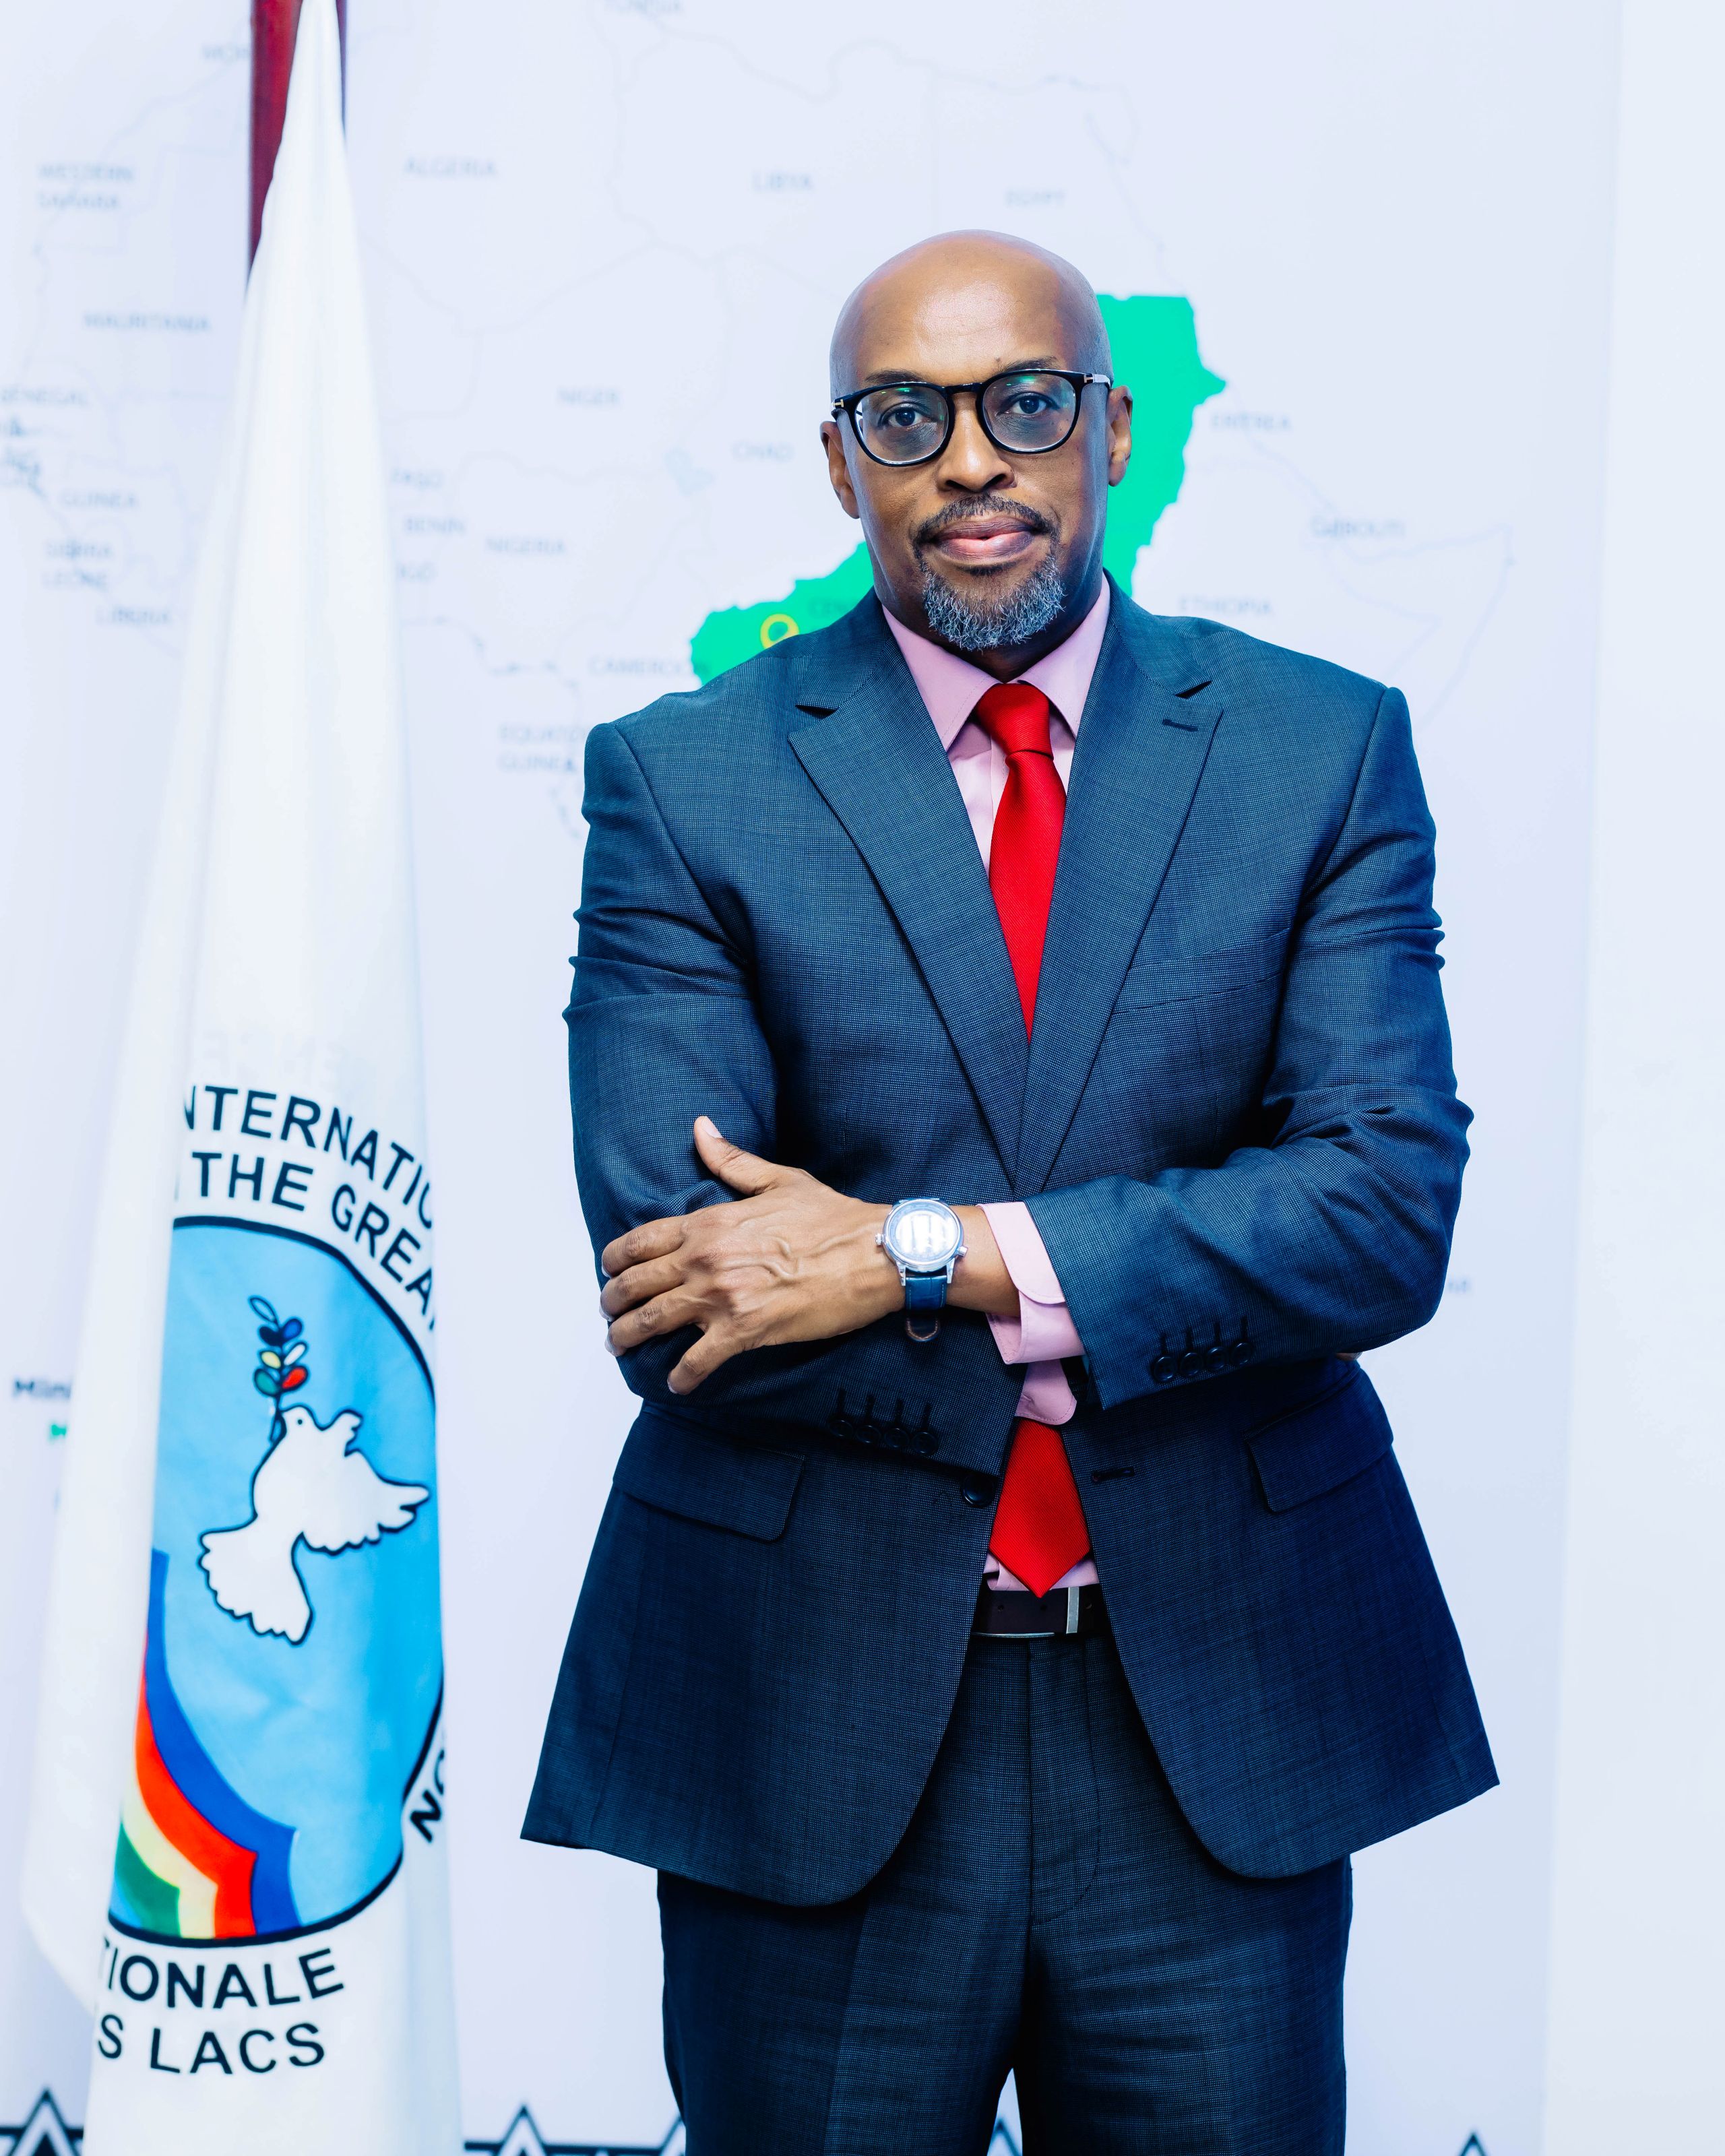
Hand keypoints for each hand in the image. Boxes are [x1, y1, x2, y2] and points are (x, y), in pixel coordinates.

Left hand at [600, 1119, 901, 1392]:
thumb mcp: (778, 1180)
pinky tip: (677, 1385)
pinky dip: (682, 1377)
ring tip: (619, 1346)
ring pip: (652, 1323)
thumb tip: (700, 1128)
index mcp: (710, 1223)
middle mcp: (706, 1259)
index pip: (640, 1241)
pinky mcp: (745, 1331)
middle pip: (635, 1285)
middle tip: (609, 1314)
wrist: (873, 1253)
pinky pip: (698, 1361)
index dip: (615, 1260)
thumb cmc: (832, 1218)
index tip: (609, 1271)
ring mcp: (722, 1297)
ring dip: (627, 1337)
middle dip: (612, 1302)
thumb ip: (731, 1160)